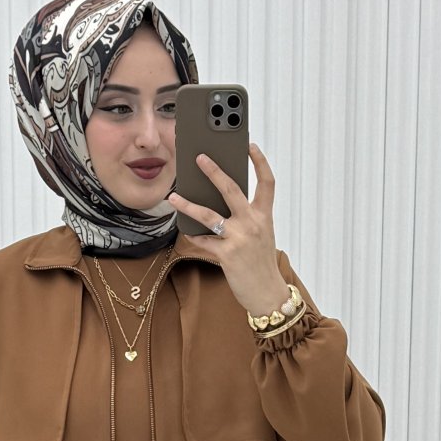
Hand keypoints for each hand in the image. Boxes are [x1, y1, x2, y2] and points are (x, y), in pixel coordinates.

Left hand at [167, 143, 287, 315]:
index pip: (267, 182)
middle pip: (231, 189)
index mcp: (264, 216)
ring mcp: (239, 238)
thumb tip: (220, 203)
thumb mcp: (261, 236)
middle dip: (214, 170)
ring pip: (209, 215)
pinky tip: (185, 231)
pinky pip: (204, 241)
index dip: (260, 162)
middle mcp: (253, 223)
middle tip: (199, 157)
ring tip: (173, 195)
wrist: (267, 294)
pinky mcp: (227, 255)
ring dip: (188, 204)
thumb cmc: (261, 264)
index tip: (250, 145)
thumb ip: (247, 218)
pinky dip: (194, 236)